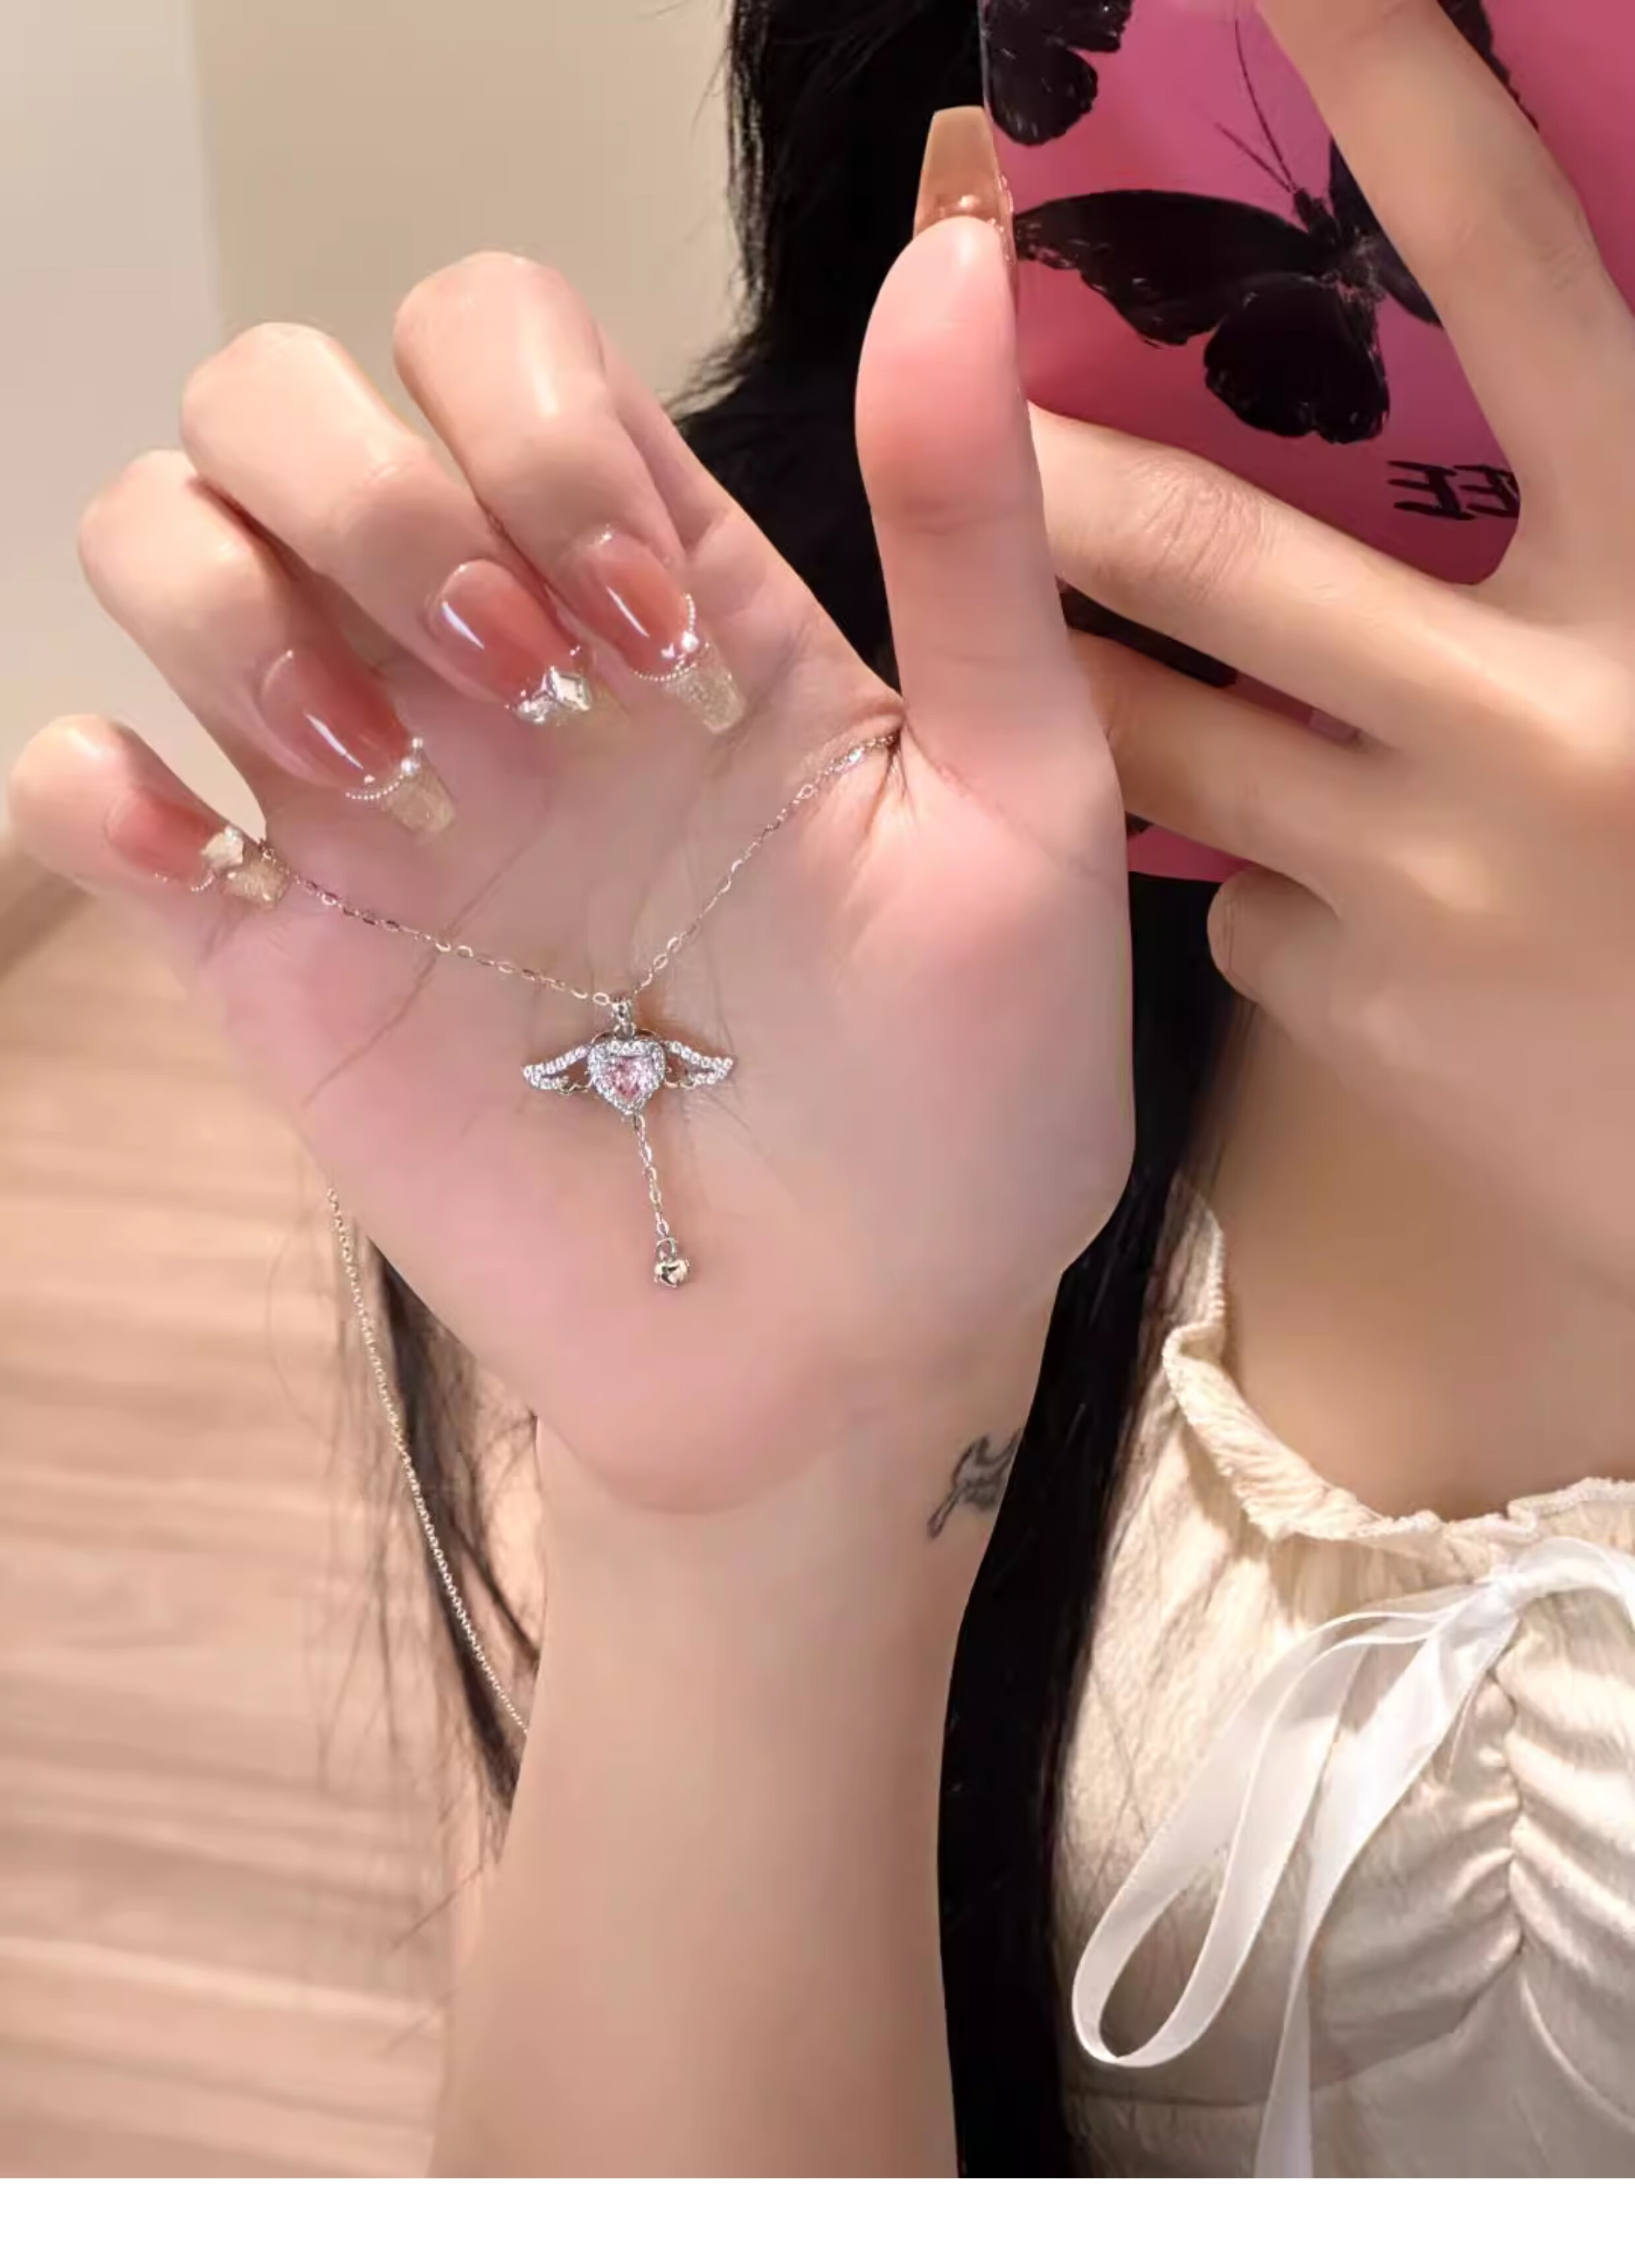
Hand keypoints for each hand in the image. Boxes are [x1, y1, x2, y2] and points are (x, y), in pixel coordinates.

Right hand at [8, 224, 1130, 1521]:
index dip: (525, 420)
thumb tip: (957, 249)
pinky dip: (91, 788)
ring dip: (228, 604)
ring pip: (160, 550)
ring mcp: (373, 811)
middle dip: (364, 492)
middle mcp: (493, 668)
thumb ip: (967, 529)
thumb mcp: (1025, 795)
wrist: (870, 1334)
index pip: (490, 340)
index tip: (644, 638)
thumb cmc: (977, 1085)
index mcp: (662, 597)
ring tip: (388, 780)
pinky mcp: (283, 967)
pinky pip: (90, 805)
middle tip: (521, 696)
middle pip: (282, 403)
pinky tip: (200, 843)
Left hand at [1035, 0, 1634, 1295]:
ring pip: (1163, 733)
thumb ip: (1607, 481)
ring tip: (1071, 634)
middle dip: (1066, 469)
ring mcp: (1431, 875)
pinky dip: (1245, 859)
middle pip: (1220, 544)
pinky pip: (1232, 889)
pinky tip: (1324, 874)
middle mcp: (1545, 711)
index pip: (1524, 281)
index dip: (1406, 105)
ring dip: (1104, 671)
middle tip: (968, 388)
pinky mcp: (1357, 1002)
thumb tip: (1524, 352)